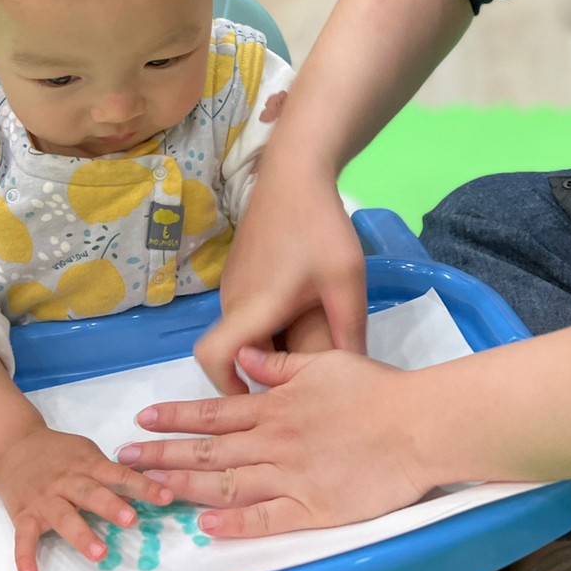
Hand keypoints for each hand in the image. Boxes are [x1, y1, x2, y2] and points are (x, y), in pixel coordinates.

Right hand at [0, 426, 172, 570]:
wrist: (13, 446)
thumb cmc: (59, 454)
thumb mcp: (88, 455)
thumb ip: (112, 475)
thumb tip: (140, 495)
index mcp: (87, 465)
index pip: (120, 474)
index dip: (144, 485)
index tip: (167, 496)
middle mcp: (67, 481)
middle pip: (91, 493)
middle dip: (111, 507)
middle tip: (132, 520)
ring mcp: (44, 499)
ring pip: (63, 517)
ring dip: (81, 535)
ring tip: (100, 553)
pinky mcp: (24, 515)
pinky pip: (23, 538)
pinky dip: (25, 558)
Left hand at [118, 347, 431, 536]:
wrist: (416, 425)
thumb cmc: (376, 389)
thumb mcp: (325, 363)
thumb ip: (281, 366)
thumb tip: (246, 358)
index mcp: (275, 407)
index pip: (214, 413)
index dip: (176, 417)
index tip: (144, 420)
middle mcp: (274, 443)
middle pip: (208, 452)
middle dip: (163, 455)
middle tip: (126, 459)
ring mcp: (291, 478)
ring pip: (227, 486)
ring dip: (186, 488)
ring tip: (152, 490)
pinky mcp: (313, 509)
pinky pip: (266, 519)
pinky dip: (234, 524)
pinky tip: (206, 525)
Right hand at [196, 168, 366, 393]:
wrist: (295, 172)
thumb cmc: (321, 228)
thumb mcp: (346, 283)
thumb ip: (350, 332)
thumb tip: (357, 376)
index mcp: (253, 308)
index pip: (213, 358)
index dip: (226, 385)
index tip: (256, 398)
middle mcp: (232, 300)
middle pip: (232, 352)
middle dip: (260, 372)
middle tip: (301, 377)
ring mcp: (232, 284)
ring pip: (241, 332)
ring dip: (266, 346)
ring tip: (307, 342)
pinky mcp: (239, 271)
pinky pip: (245, 312)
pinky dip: (264, 324)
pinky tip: (300, 312)